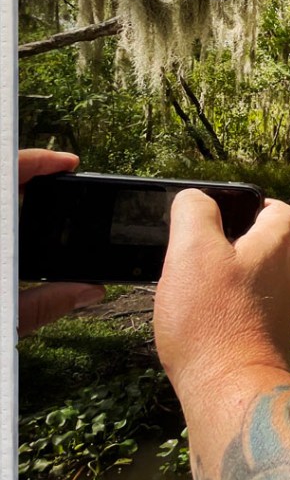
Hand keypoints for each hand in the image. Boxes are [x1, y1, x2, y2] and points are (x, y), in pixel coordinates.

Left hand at [18, 149, 104, 337]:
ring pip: (3, 211)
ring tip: (39, 216)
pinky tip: (17, 244)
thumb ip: (44, 304)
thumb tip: (90, 291)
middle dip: (29, 182)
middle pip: (6, 189)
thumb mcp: (6, 320)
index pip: (11, 170)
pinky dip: (10, 227)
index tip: (69, 164)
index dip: (41, 160)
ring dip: (16, 208)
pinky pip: (0, 228)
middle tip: (60, 191)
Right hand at [153, 190, 289, 408]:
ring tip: (189, 283)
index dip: (251, 203)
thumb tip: (194, 198)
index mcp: (277, 245)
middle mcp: (285, 275)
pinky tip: (195, 317)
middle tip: (195, 247)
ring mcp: (277, 308)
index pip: (277, 209)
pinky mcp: (262, 336)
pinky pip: (244, 307)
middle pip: (264, 242)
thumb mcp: (193, 249)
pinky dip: (222, 305)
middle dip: (231, 239)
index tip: (220, 210)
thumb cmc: (213, 320)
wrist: (231, 391)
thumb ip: (194, 212)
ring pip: (252, 276)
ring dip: (224, 274)